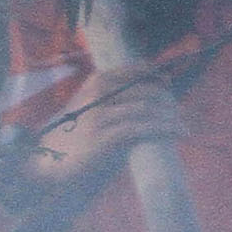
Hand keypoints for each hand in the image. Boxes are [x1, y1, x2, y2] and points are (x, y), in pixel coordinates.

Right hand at [27, 71, 187, 184]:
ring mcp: (101, 117)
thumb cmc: (71, 135)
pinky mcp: (105, 139)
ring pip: (147, 110)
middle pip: (145, 91)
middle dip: (167, 102)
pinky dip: (164, 129)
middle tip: (180, 112)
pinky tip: (177, 133)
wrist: (48, 160)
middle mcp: (98, 95)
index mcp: (94, 83)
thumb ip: (109, 97)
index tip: (168, 83)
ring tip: (183, 126)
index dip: (154, 75)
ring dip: (170, 117)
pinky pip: (142, 129)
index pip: (133, 71)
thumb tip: (145, 96)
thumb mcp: (86, 105)